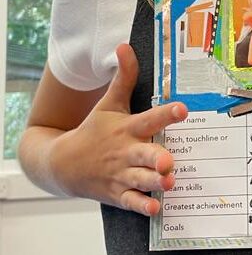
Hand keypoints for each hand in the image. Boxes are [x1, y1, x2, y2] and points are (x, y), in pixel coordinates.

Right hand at [51, 44, 187, 215]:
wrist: (63, 164)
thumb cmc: (93, 130)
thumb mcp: (109, 103)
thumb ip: (123, 77)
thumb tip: (125, 46)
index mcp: (127, 128)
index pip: (150, 117)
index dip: (167, 113)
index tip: (183, 108)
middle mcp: (125, 151)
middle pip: (143, 154)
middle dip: (156, 158)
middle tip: (169, 161)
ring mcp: (121, 174)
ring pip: (140, 180)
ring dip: (154, 182)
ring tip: (169, 183)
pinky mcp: (118, 193)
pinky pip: (131, 202)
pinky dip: (142, 206)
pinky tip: (155, 208)